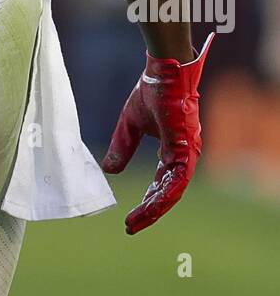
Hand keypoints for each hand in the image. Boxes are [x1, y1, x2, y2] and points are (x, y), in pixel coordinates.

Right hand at [102, 33, 213, 234]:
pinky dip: (164, 194)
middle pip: (168, 192)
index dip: (147, 202)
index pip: (162, 184)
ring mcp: (187, 151)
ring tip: (136, 221)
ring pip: (173, 190)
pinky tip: (150, 205)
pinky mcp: (186, 146)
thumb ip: (122, 147)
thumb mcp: (130, 124)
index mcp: (173, 151)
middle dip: (149, 211)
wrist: (163, 69)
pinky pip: (177, 178)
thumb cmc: (151, 91)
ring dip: (155, 207)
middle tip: (131, 226)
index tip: (131, 218)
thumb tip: (108, 170)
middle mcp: (183, 155)